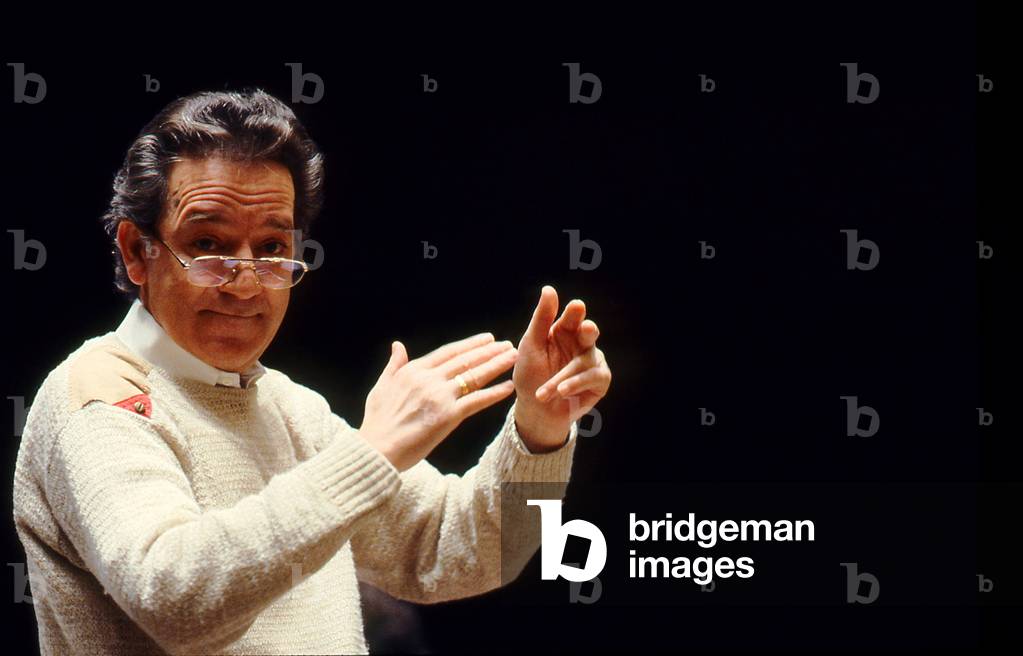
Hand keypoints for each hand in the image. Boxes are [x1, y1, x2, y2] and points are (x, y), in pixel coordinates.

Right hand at [359, 333, 518, 471]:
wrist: (376, 449)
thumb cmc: (377, 422)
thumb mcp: (381, 387)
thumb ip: (394, 365)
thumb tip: (397, 345)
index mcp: (414, 371)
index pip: (448, 352)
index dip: (470, 344)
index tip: (487, 339)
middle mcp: (429, 379)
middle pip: (465, 361)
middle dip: (489, 351)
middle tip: (508, 344)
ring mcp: (440, 397)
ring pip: (474, 376)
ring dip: (496, 365)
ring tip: (512, 357)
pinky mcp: (448, 416)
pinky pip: (476, 401)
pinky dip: (494, 393)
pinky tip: (508, 387)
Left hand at [513, 285, 610, 451]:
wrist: (535, 409)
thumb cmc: (530, 374)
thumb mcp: (531, 346)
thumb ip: (541, 319)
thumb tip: (549, 289)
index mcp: (565, 330)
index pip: (573, 316)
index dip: (575, 312)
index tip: (576, 307)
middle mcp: (581, 342)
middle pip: (589, 331)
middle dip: (588, 330)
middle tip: (587, 328)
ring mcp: (592, 361)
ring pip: (585, 361)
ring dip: (562, 377)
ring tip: (543, 393)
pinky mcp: (600, 380)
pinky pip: (593, 377)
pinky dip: (575, 384)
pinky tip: (561, 392)